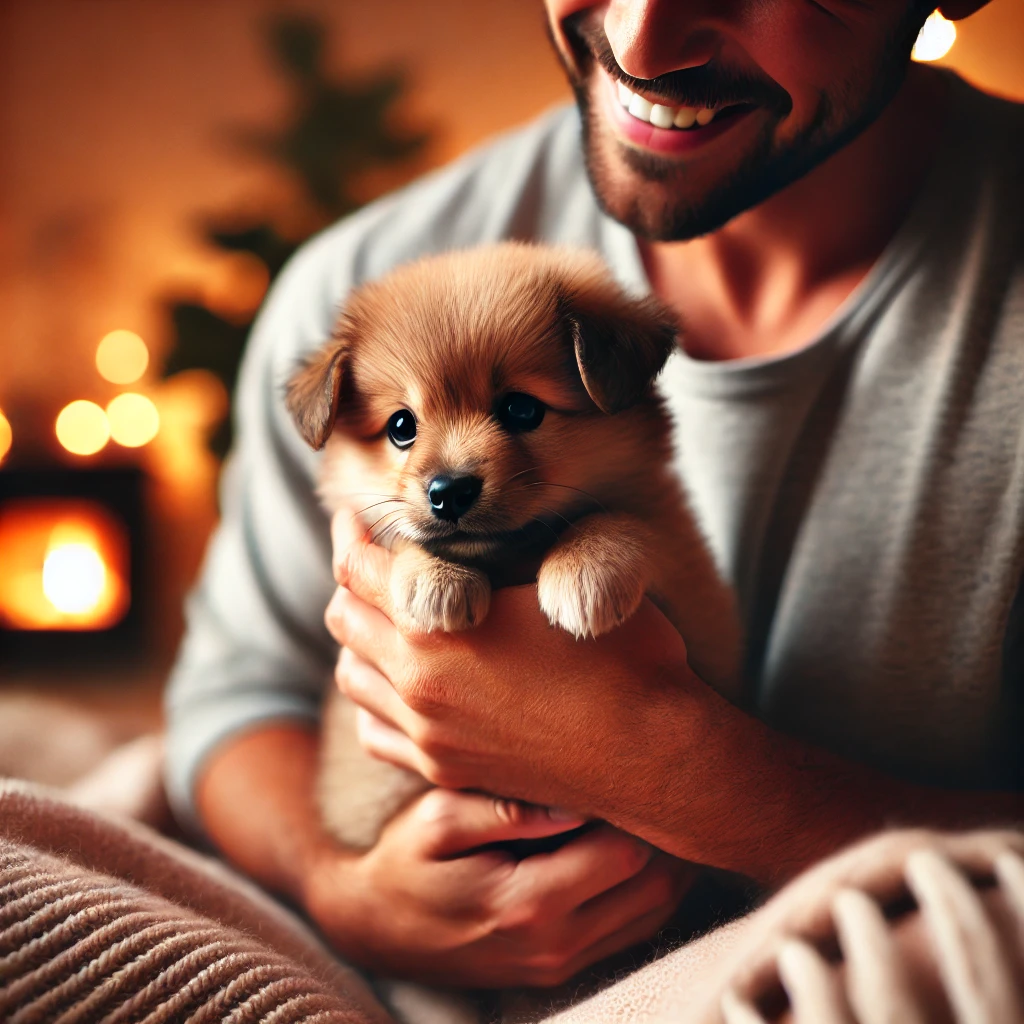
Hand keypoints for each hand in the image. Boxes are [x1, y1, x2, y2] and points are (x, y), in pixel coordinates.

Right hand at [303, 786, 697, 987]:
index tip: (639, 759)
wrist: (377, 929)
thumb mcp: (435, 820)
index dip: (642, 806)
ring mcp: (563, 963)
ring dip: (670, 862)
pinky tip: (644, 843)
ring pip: (655, 911)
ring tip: (661, 803)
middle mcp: (556, 944)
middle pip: (656, 886)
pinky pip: (635, 930)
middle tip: (665, 774)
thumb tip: (569, 799)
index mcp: (527, 903)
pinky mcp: (564, 967)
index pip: (625, 853)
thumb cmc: (406, 861)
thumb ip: (502, 809)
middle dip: (669, 832)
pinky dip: (652, 888)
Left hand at [326, 506, 840, 882]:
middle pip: (343, 617)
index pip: (358, 568)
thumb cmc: (620, 653)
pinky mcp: (444, 770)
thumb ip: (491, 553)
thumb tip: (452, 534)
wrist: (653, 751)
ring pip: (351, 674)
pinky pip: (375, 730)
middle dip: (352, 580)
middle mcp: (414, 684)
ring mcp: (426, 734)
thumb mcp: (558, 576)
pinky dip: (373, 697)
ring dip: (359, 638)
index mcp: (434, 627)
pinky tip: (398, 682)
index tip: (358, 518)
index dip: (354, 534)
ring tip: (387, 616)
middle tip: (372, 559)